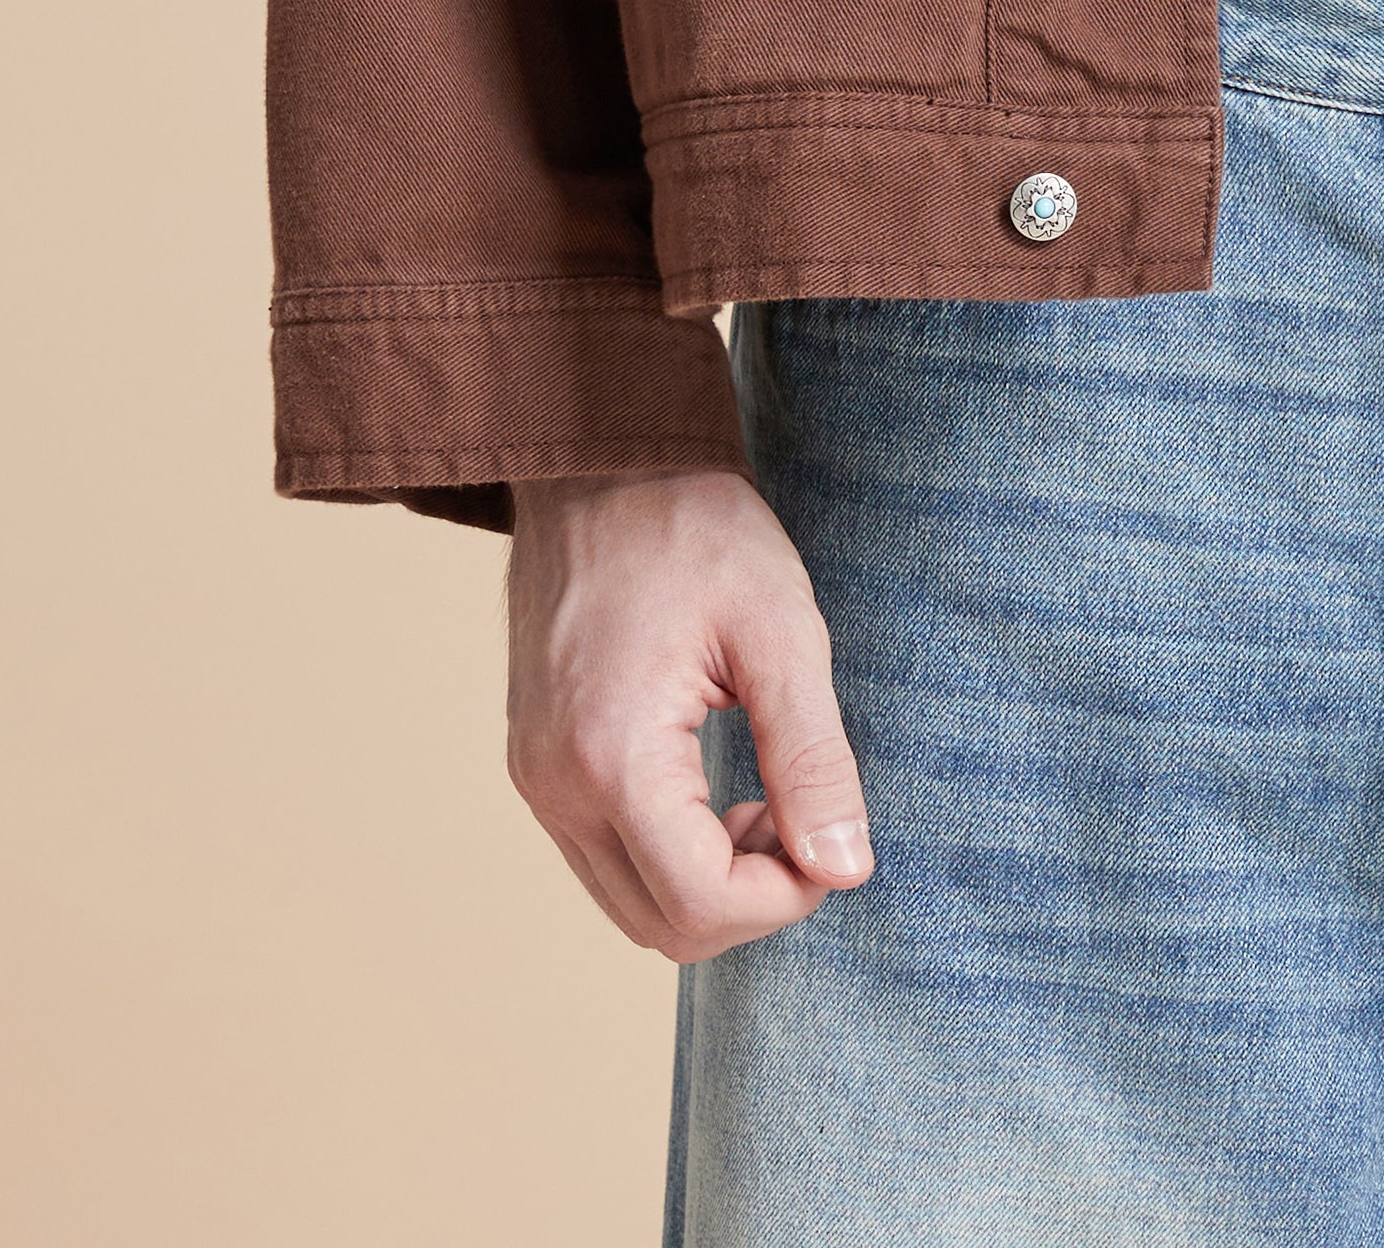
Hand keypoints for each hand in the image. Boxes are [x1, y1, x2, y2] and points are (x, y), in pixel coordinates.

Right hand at [505, 465, 875, 961]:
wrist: (602, 459)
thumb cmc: (697, 528)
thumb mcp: (781, 631)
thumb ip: (813, 759)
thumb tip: (847, 869)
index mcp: (612, 756)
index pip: (702, 903)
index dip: (786, 897)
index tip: (834, 840)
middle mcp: (556, 787)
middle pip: (661, 925)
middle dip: (751, 899)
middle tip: (806, 819)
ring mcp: (536, 779)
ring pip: (630, 902)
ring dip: (710, 882)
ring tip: (769, 800)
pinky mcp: (537, 764)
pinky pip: (605, 856)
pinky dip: (670, 853)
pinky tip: (719, 788)